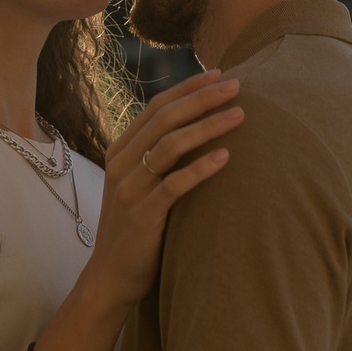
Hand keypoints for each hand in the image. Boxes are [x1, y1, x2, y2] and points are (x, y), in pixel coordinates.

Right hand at [80, 71, 242, 309]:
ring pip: (170, 146)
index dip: (188, 88)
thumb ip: (157, 156)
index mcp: (121, 151)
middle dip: (203, 99)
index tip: (220, 74)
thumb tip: (197, 126)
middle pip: (165, 119)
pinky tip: (225, 157)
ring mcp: (130, 189)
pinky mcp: (142, 216)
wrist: (111, 276)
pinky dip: (200, 168)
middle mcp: (121, 164)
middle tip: (238, 85)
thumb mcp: (140, 184)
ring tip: (240, 115)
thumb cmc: (136, 228)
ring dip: (207, 126)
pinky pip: (173, 186)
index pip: (156, 106)